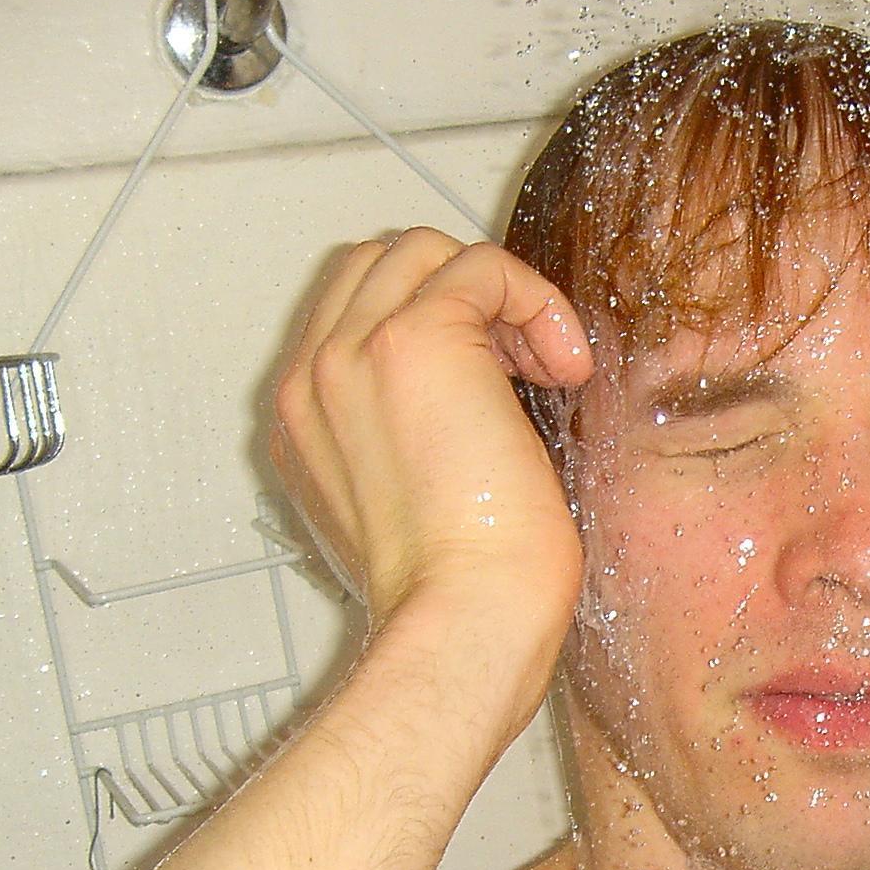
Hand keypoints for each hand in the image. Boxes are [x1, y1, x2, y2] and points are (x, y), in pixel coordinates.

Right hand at [270, 228, 593, 677]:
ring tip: (547, 369)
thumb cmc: (459, 592)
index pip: (351, 315)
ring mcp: (351, 353)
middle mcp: (309, 379)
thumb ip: (403, 439)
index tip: (495, 382)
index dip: (436, 324)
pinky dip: (536, 301)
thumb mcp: (407, 508)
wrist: (464, 618)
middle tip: (523, 367)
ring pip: (426, 251)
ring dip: (500, 295)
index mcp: (303, 423)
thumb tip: (468, 401)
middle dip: (461, 296)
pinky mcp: (412, 339)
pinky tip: (567, 367)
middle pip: (379, 266)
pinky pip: (482, 267)